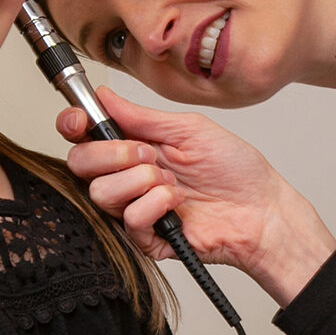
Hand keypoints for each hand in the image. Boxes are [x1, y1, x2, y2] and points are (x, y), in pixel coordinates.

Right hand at [59, 88, 335, 304]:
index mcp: (135, 146)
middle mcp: (129, 176)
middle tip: (146, 154)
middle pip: (80, 164)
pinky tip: (178, 202)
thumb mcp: (189, 129)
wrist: (261, 210)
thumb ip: (142, 116)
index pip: (85, 136)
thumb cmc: (236, 170)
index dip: (74, 126)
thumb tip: (104, 96)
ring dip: (139, 181)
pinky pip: (128, 219)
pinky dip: (155, 205)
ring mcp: (135, 207)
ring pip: (100, 193)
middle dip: (111, 153)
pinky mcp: (146, 238)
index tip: (81, 121)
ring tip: (172, 180)